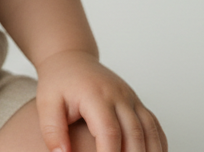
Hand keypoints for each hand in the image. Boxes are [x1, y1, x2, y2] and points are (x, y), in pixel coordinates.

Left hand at [33, 50, 165, 151]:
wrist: (71, 59)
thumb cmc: (58, 82)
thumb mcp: (46, 104)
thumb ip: (52, 131)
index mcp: (95, 95)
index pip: (109, 131)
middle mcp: (118, 95)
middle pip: (134, 134)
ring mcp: (130, 98)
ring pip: (149, 129)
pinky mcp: (136, 102)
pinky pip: (154, 124)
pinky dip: (157, 143)